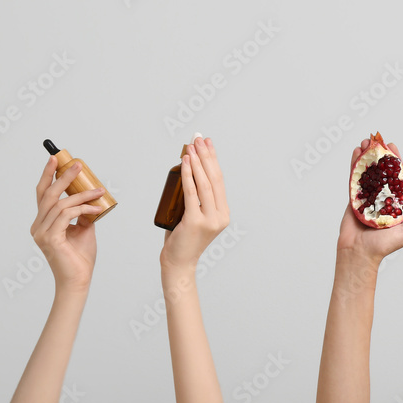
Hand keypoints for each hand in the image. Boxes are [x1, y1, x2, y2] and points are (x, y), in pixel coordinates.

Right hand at [31, 157, 104, 292]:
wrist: (79, 279)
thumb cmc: (79, 257)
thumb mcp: (83, 229)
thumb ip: (82, 214)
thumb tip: (90, 198)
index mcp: (43, 223)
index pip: (43, 194)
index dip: (48, 175)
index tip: (56, 159)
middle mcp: (38, 226)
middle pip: (48, 194)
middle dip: (63, 176)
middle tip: (78, 164)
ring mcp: (42, 232)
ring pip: (60, 203)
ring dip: (82, 194)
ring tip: (99, 190)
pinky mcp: (50, 238)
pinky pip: (67, 215)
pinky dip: (82, 208)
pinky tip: (95, 208)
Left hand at [160, 136, 230, 272]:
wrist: (178, 263)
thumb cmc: (181, 239)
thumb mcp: (192, 215)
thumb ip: (194, 199)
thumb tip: (186, 171)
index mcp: (223, 213)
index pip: (219, 180)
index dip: (213, 159)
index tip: (207, 143)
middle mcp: (221, 215)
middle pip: (214, 178)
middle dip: (206, 155)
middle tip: (199, 138)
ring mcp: (211, 220)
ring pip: (205, 184)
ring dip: (197, 162)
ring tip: (191, 147)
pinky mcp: (196, 222)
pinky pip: (192, 193)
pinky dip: (188, 175)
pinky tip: (184, 162)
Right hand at [336, 138, 402, 265]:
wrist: (359, 254)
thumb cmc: (385, 246)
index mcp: (396, 203)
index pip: (397, 177)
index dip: (396, 162)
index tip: (393, 148)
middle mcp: (382, 198)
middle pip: (381, 171)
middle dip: (380, 155)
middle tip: (378, 140)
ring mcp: (367, 197)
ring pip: (367, 172)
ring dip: (367, 156)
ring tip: (366, 142)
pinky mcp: (353, 199)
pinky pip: (354, 179)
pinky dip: (354, 165)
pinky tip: (355, 153)